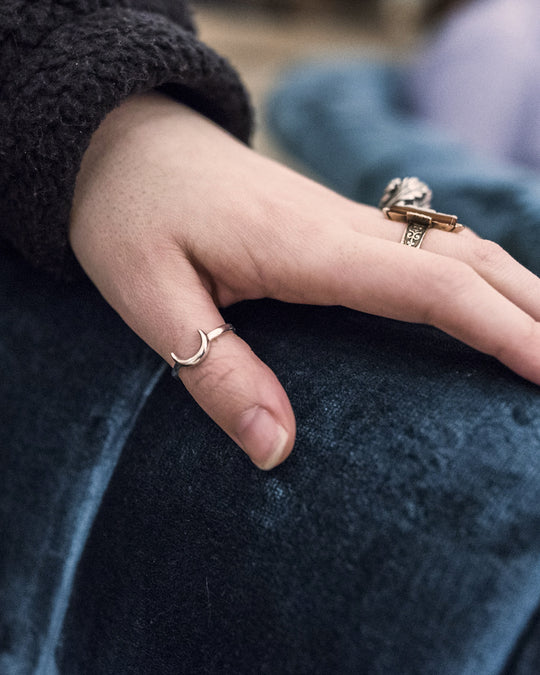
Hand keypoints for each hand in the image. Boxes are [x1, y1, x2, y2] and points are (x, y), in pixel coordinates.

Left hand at [70, 92, 539, 469]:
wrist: (122, 142)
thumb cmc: (128, 213)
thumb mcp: (151, 297)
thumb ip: (215, 370)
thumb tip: (277, 450)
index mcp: (306, 248)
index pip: (431, 288)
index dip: (501, 330)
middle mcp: (341, 228)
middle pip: (466, 261)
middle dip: (531, 312)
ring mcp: (341, 221)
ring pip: (453, 249)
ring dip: (512, 290)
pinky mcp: (331, 227)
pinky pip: (421, 249)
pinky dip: (469, 278)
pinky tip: (477, 305)